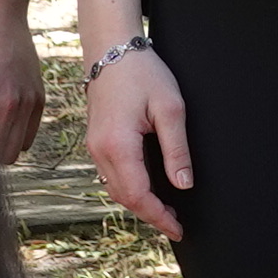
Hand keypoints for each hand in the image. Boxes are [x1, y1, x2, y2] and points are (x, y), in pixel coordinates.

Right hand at [81, 43, 192, 243]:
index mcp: (118, 145)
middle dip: (150, 215)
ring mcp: (94, 147)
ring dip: (138, 203)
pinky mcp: (95, 141)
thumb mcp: (170, 108)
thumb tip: (183, 184)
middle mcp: (100, 151)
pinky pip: (110, 175)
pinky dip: (128, 188)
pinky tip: (146, 188)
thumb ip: (177, 149)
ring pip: (114, 189)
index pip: (138, 195)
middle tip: (175, 224)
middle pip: (124, 198)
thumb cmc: (142, 73)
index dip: (159, 217)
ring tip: (165, 210)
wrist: (111, 48)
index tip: (177, 229)